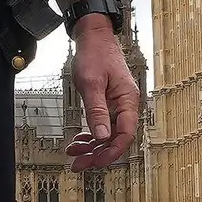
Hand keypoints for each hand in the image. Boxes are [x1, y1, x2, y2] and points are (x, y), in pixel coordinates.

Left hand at [65, 19, 142, 171]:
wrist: (94, 37)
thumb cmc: (95, 55)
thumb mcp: (92, 84)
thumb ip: (97, 111)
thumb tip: (102, 137)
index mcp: (128, 101)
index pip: (125, 135)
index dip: (111, 152)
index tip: (95, 163)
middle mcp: (126, 106)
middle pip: (115, 139)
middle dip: (97, 154)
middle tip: (77, 165)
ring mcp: (117, 106)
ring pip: (107, 135)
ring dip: (91, 147)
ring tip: (73, 155)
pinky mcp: (108, 104)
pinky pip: (102, 126)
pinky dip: (90, 136)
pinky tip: (77, 142)